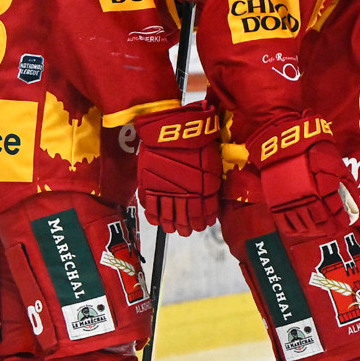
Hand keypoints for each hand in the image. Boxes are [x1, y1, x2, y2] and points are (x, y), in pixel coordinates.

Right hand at [134, 101, 222, 235]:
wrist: (171, 128)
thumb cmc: (195, 139)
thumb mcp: (210, 159)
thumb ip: (210, 179)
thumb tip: (210, 195)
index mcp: (202, 188)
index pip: (203, 211)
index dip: (203, 220)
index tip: (204, 225)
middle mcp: (183, 193)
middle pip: (185, 216)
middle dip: (187, 226)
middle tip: (187, 232)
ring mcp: (164, 189)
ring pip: (167, 214)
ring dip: (170, 224)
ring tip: (172, 230)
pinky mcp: (149, 184)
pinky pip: (150, 205)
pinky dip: (153, 215)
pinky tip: (156, 221)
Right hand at [257, 136, 354, 238]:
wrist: (283, 144)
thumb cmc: (312, 150)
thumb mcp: (334, 162)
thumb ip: (345, 183)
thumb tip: (355, 202)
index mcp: (320, 188)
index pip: (333, 211)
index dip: (340, 220)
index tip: (345, 224)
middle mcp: (304, 198)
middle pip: (319, 221)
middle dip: (329, 228)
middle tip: (335, 230)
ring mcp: (288, 202)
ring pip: (303, 225)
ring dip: (314, 231)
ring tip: (322, 231)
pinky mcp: (275, 203)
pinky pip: (285, 224)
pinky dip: (296, 231)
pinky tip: (303, 230)